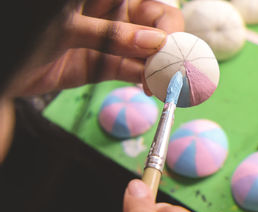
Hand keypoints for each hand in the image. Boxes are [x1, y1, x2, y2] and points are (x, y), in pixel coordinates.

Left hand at [7, 0, 182, 96]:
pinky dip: (142, 80)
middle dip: (167, 47)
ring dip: (158, 68)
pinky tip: (150, 87)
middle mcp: (114, 17)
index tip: (169, 41)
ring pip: (145, 53)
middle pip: (155, 28)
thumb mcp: (66, 27)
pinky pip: (130, 71)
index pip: (149, 5)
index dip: (165, 20)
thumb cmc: (27, 33)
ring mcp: (111, 43)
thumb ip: (112, 34)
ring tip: (164, 84)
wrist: (5, 70)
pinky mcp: (104, 66)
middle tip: (171, 68)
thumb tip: (155, 43)